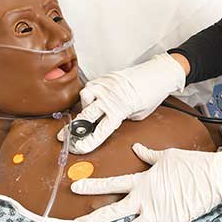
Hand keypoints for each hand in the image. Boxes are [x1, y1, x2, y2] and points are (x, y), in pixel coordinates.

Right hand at [57, 54, 185, 152]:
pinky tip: (95, 98)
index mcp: (119, 110)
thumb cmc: (151, 95)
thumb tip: (108, 120)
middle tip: (63, 136)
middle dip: (73, 129)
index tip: (78, 148)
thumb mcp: (138, 115)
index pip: (100, 131)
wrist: (158, 73)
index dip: (88, 142)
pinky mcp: (105, 77)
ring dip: (84, 106)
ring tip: (87, 111)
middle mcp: (109, 97)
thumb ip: (121, 118)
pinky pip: (91, 86)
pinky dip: (90, 94)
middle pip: (85, 116)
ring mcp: (105, 85)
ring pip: (84, 97)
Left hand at [70, 143, 221, 221]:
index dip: (92, 186)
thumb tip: (137, 148)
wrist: (212, 177)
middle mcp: (144, 199)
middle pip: (112, 212)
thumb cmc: (190, 163)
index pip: (112, 184)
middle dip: (91, 220)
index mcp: (142, 181)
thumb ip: (149, 155)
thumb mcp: (167, 155)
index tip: (75, 188)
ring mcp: (156, 214)